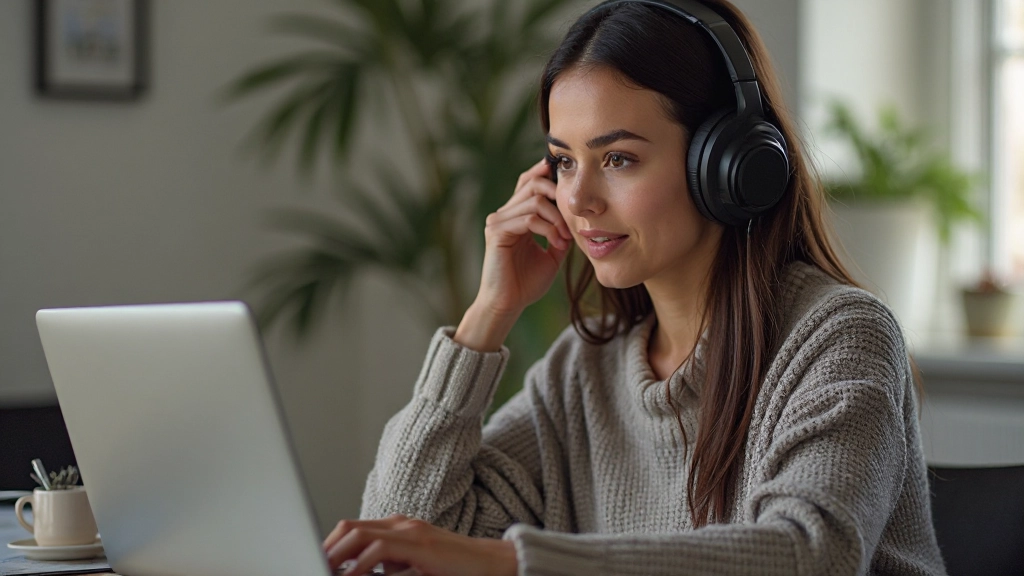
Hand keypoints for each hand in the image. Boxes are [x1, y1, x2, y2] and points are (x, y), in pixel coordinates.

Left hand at [322, 514, 517, 575]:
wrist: (490, 564)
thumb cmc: (453, 569)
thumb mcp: (412, 567)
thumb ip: (387, 567)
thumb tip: (357, 574)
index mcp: (395, 528)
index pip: (352, 529)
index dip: (329, 545)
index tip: (316, 561)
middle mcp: (399, 524)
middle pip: (348, 527)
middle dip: (326, 548)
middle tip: (311, 564)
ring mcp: (410, 531)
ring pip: (359, 533)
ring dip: (336, 554)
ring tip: (322, 569)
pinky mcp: (421, 543)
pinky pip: (380, 548)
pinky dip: (360, 563)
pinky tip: (352, 575)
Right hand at [455, 158, 571, 349]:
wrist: (509, 305)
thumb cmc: (527, 283)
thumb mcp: (552, 253)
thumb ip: (560, 232)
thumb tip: (577, 217)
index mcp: (515, 216)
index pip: (528, 183)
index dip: (545, 174)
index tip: (569, 177)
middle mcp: (503, 215)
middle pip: (532, 184)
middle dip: (556, 194)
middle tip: (573, 216)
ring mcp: (497, 222)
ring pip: (534, 202)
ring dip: (557, 219)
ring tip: (566, 239)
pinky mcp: (496, 233)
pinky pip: (528, 219)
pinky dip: (548, 229)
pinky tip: (558, 243)